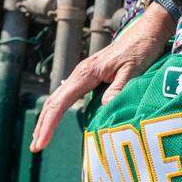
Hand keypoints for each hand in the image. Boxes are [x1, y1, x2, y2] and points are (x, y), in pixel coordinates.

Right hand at [30, 3, 175, 151]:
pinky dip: (58, 111)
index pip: (61, 102)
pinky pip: (68, 96)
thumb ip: (119, 88)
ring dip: (48, 118)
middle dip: (43, 125)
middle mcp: (80, 74)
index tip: (42, 143)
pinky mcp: (90, 77)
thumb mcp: (134, 69)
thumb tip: (105, 107)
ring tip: (40, 140)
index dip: (49, 124)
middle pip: (54, 102)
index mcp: (87, 73)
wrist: (146, 32)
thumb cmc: (141, 49)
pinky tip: (55, 121)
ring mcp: (83, 75)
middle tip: (35, 148)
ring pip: (59, 98)